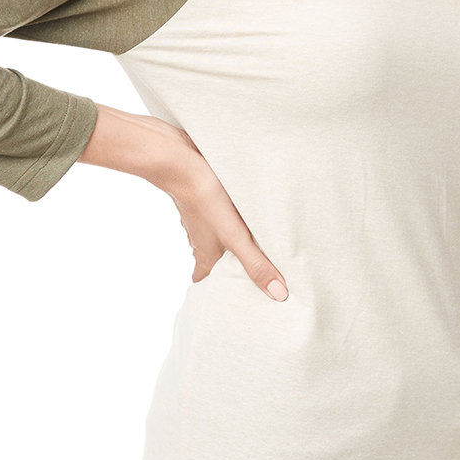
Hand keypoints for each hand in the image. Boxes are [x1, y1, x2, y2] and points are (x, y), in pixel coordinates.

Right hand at [166, 130, 288, 301]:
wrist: (181, 159)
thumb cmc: (205, 199)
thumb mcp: (234, 236)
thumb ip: (255, 263)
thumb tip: (278, 294)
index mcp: (205, 254)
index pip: (205, 281)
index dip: (215, 291)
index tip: (229, 300)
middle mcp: (201, 238)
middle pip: (214, 260)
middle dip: (230, 268)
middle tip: (252, 274)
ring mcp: (202, 217)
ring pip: (218, 236)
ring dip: (233, 242)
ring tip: (259, 244)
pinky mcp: (207, 197)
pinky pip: (221, 213)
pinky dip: (233, 218)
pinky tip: (247, 211)